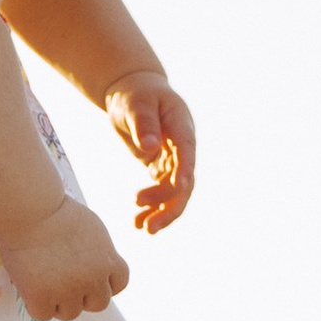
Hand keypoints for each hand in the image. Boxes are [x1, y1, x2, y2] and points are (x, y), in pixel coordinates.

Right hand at [0, 197, 127, 320]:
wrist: (31, 210)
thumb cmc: (56, 210)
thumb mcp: (91, 227)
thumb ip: (98, 251)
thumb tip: (95, 266)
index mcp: (108, 260)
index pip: (118, 284)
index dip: (104, 283)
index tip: (89, 276)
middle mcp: (93, 280)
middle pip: (98, 304)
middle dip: (84, 296)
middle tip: (64, 282)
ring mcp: (67, 291)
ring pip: (70, 313)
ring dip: (58, 302)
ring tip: (43, 281)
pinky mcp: (41, 297)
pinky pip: (43, 314)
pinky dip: (36, 304)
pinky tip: (29, 286)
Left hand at [105, 74, 197, 233]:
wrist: (134, 92)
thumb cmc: (135, 94)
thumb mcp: (135, 104)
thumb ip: (143, 124)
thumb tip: (150, 148)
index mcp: (181, 127)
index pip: (187, 152)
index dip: (185, 170)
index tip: (177, 188)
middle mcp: (183, 147)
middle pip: (184, 182)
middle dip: (169, 205)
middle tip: (150, 227)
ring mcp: (175, 160)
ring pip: (174, 193)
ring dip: (160, 212)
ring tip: (141, 228)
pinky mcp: (163, 168)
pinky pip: (161, 193)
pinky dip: (152, 208)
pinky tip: (137, 223)